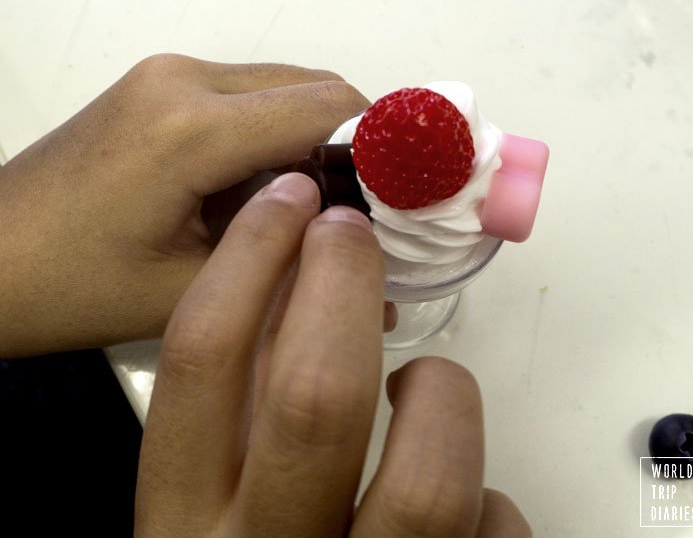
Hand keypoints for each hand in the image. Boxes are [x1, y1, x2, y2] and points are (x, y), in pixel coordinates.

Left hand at [0, 54, 368, 354]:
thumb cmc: (71, 284)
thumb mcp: (194, 295)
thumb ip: (289, 277)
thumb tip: (378, 293)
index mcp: (194, 128)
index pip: (330, 107)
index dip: (382, 150)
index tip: (405, 202)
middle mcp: (184, 79)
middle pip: (315, 87)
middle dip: (353, 149)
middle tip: (364, 217)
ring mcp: (168, 76)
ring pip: (285, 88)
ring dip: (315, 142)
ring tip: (316, 212)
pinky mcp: (160, 87)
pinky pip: (249, 96)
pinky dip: (278, 136)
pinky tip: (269, 194)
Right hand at [135, 176, 531, 536]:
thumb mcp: (211, 513)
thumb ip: (235, 428)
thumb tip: (285, 306)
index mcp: (183, 529)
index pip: (200, 362)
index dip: (248, 260)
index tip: (289, 202)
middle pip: (317, 395)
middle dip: (343, 287)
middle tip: (355, 235)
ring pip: (432, 475)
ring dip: (442, 396)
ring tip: (428, 386)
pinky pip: (495, 529)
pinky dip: (493, 498)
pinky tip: (469, 505)